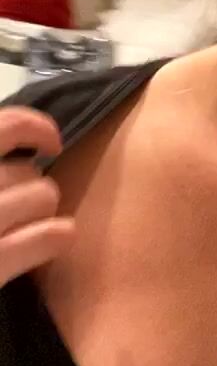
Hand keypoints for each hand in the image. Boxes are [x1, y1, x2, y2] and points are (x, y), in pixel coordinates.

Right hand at [0, 107, 74, 286]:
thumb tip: (16, 144)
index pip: (1, 128)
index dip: (32, 127)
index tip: (48, 141)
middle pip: (21, 169)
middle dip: (33, 184)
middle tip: (27, 202)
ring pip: (40, 194)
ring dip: (45, 208)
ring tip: (41, 221)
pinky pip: (39, 239)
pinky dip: (55, 235)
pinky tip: (62, 236)